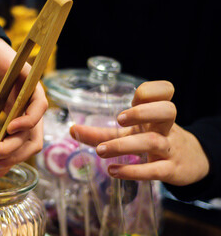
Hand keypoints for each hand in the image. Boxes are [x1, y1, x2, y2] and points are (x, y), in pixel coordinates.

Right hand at [0, 37, 47, 183]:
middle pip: (29, 145)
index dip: (7, 164)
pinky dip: (27, 121)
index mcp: (16, 122)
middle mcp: (27, 114)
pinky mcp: (32, 82)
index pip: (19, 149)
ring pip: (35, 131)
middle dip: (10, 160)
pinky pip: (39, 106)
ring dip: (14, 147)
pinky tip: (10, 128)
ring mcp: (32, 99)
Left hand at [70, 80, 208, 185]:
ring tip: (101, 151)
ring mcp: (170, 149)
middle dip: (141, 112)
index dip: (152, 90)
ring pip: (154, 142)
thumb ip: (103, 132)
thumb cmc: (155, 139)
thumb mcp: (133, 132)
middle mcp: (166, 127)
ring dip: (124, 145)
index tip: (135, 97)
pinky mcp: (171, 171)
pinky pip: (154, 171)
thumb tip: (72, 130)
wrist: (190, 162)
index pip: (165, 91)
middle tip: (119, 120)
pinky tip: (113, 171)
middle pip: (166, 111)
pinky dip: (132, 171)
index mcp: (157, 113)